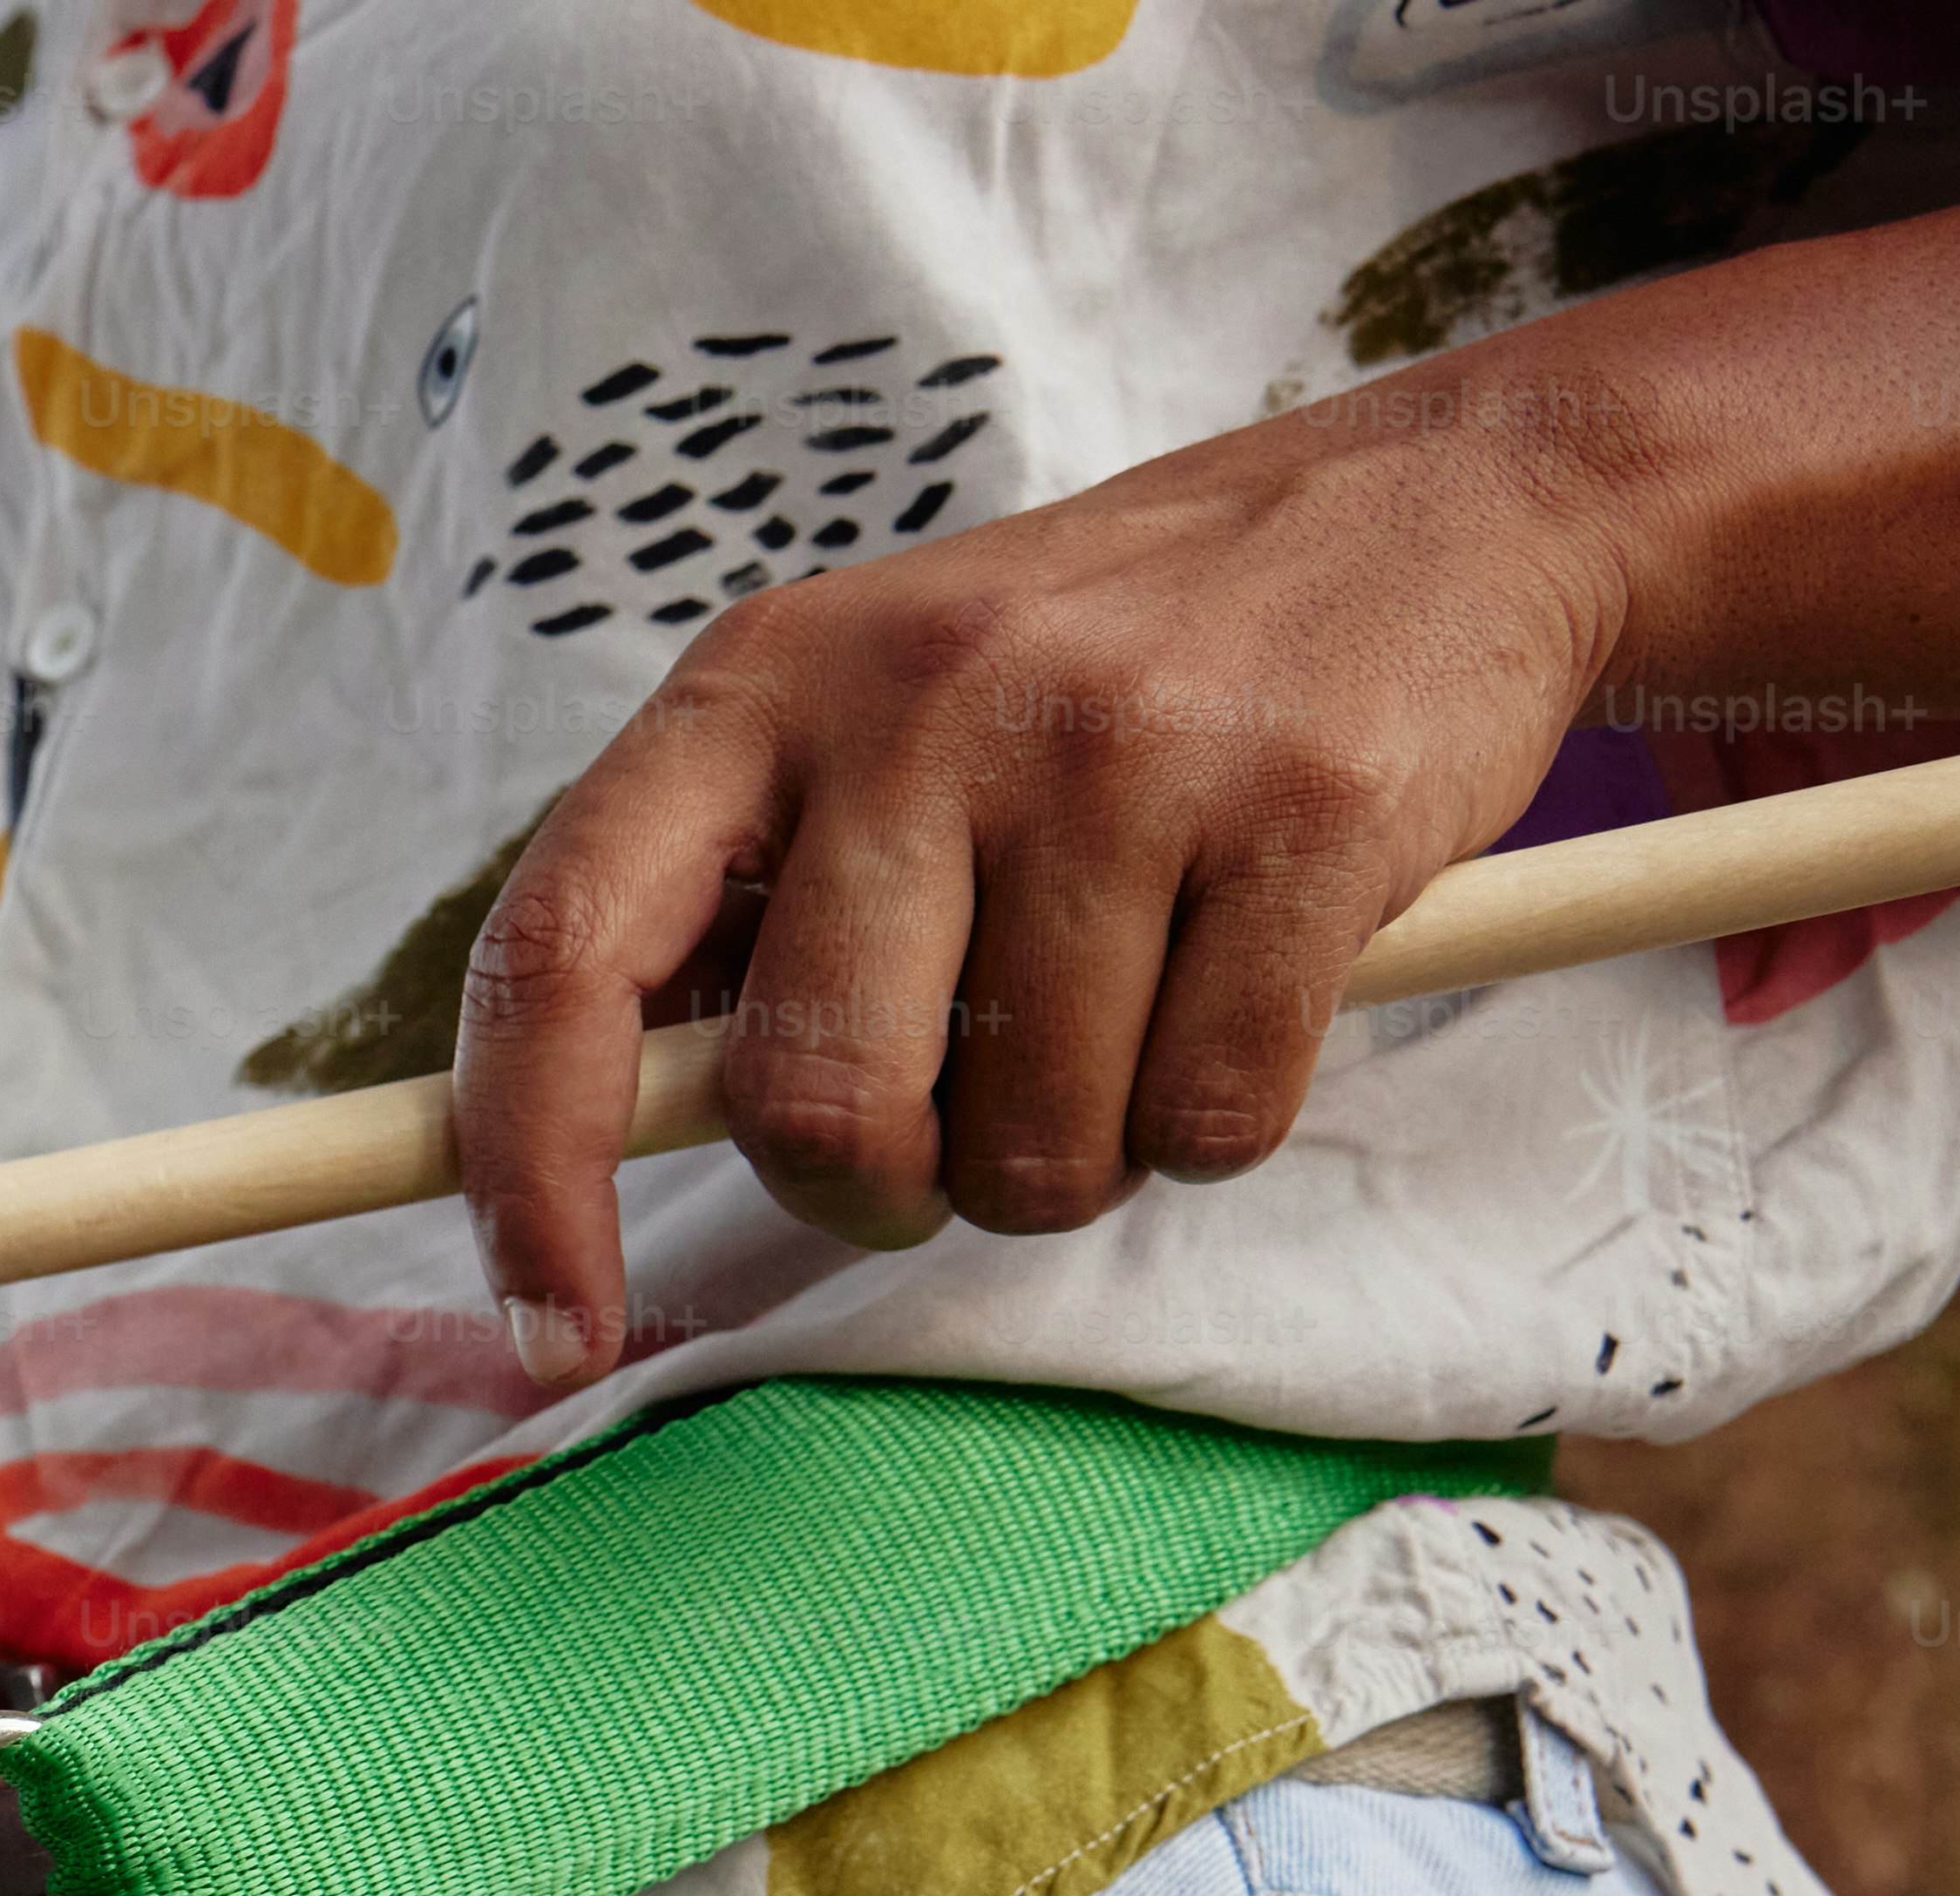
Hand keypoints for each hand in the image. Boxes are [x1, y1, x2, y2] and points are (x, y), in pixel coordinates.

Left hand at [452, 377, 1626, 1385]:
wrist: (1432, 499)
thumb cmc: (1102, 662)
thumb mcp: (867, 716)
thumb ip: (734, 903)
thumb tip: (600, 1126)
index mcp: (758, 684)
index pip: (559, 952)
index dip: (526, 1172)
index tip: (547, 1331)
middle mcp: (916, 701)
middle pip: (814, 1105)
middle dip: (877, 1191)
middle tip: (947, 1143)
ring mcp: (1117, 749)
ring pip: (1025, 1146)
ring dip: (1067, 1162)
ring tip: (1116, 1031)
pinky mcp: (1306, 813)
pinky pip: (1208, 1116)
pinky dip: (1212, 1125)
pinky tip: (1230, 1000)